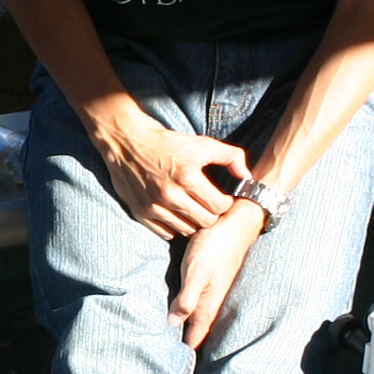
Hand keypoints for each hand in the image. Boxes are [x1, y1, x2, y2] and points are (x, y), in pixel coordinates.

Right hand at [93, 107, 247, 238]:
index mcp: (188, 177)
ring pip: (187, 230)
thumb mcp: (202, 143)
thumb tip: (247, 176)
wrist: (127, 141)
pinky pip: (166, 233)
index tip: (221, 197)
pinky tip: (176, 214)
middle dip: (212, 214)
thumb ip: (231, 157)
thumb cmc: (167, 142)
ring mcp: (154, 206)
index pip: (219, 206)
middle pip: (205, 222)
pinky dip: (174, 227)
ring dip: (194, 222)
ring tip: (193, 210)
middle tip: (209, 205)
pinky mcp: (140, 212)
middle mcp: (170, 195)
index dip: (225, 203)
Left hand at [172, 202, 264, 349]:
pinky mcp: (209, 283)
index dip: (182, 353)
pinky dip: (188, 315)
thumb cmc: (214, 247)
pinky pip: (197, 306)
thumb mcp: (195, 273)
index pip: (195, 340)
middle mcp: (211, 304)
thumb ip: (185, 300)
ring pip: (197, 320)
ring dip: (186, 331)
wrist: (234, 223)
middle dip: (183, 347)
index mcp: (207, 307)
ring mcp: (212, 294)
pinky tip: (180, 315)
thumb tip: (173, 324)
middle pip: (197, 333)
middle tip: (163, 359)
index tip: (167, 364)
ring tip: (168, 343)